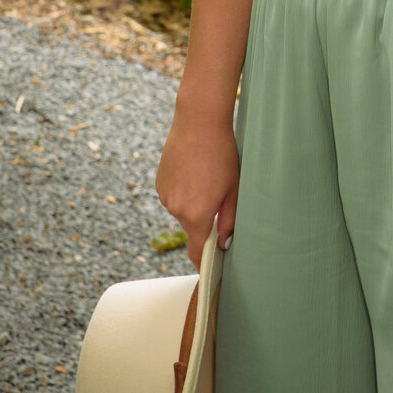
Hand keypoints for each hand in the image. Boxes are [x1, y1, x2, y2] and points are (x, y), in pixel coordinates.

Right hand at [155, 111, 239, 271]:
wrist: (198, 122)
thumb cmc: (222, 154)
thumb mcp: (233, 189)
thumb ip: (229, 220)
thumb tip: (223, 242)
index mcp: (196, 215)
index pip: (196, 252)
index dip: (202, 263)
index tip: (208, 270)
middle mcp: (176, 209)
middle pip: (191, 226)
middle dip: (204, 218)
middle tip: (219, 194)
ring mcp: (165, 195)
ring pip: (182, 209)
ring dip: (193, 201)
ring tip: (205, 175)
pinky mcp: (159, 182)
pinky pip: (173, 194)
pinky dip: (183, 189)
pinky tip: (193, 169)